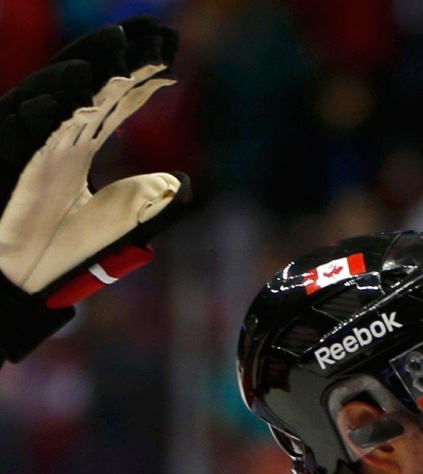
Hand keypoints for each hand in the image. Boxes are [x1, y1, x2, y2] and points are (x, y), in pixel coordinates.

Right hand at [0, 17, 189, 363]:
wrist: (31, 276)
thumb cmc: (70, 249)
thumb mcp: (121, 219)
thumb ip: (147, 198)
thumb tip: (182, 182)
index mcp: (83, 148)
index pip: (116, 103)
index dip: (141, 80)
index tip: (170, 59)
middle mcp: (63, 139)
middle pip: (94, 86)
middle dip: (121, 58)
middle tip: (152, 36)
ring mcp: (43, 146)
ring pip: (65, 94)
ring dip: (93, 68)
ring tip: (122, 46)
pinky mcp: (27, 163)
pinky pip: (40, 126)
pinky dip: (60, 105)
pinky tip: (84, 88)